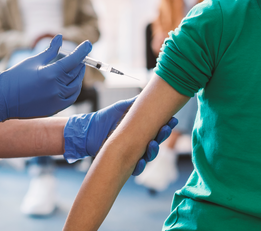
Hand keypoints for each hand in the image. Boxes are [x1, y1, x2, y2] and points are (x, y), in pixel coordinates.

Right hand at [0, 35, 90, 129]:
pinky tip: (71, 83)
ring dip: (78, 76)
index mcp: (50, 74)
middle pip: (76, 73)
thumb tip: (60, 37)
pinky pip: (70, 98)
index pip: (73, 60)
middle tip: (79, 56)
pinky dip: (74, 89)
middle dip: (80, 63)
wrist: (2, 99)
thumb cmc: (16, 77)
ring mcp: (56, 100)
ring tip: (75, 68)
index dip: (82, 51)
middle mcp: (56, 88)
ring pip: (76, 86)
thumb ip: (50, 50)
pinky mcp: (54, 109)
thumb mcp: (34, 61)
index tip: (88, 44)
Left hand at [63, 96, 178, 174]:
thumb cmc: (106, 118)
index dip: (167, 125)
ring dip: (154, 151)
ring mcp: (134, 153)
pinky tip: (141, 161)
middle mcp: (140, 142)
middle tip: (165, 128)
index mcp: (142, 130)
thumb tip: (149, 92)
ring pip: (149, 155)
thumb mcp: (121, 108)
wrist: (88, 131)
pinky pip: (136, 168)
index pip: (158, 128)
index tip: (172, 119)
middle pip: (157, 141)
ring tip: (153, 144)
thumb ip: (135, 103)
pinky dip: (140, 166)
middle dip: (163, 135)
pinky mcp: (125, 164)